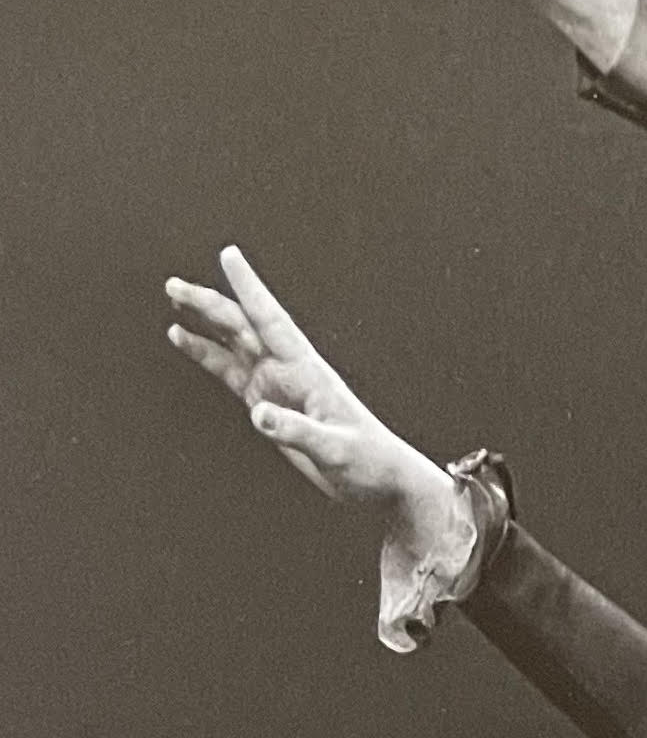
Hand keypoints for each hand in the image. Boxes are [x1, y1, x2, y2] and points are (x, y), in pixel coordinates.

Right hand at [166, 245, 472, 610]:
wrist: (382, 482)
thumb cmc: (369, 463)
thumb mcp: (335, 451)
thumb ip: (297, 431)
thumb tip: (259, 414)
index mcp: (308, 372)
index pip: (273, 321)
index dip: (251, 289)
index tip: (229, 255)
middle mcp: (290, 371)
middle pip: (244, 326)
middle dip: (210, 303)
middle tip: (174, 286)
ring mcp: (278, 384)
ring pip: (234, 342)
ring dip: (204, 321)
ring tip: (173, 299)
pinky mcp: (270, 403)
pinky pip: (231, 372)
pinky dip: (207, 354)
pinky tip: (185, 339)